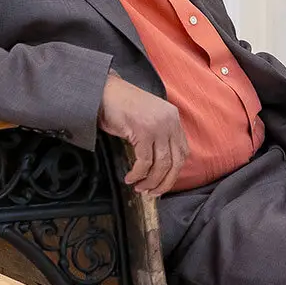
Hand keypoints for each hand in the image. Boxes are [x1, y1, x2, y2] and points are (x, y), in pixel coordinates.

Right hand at [98, 74, 189, 195]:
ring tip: (139, 188)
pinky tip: (130, 178)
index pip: (183, 151)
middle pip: (176, 161)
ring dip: (151, 181)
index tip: (163, 182)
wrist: (103, 91)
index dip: (174, 171)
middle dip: (165, 182)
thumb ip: (158, 136)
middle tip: (152, 193)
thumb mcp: (147, 119)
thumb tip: (160, 166)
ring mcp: (158, 126)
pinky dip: (138, 174)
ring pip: (162, 164)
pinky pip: (145, 161)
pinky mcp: (143, 131)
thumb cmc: (120, 106)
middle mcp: (169, 121)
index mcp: (173, 118)